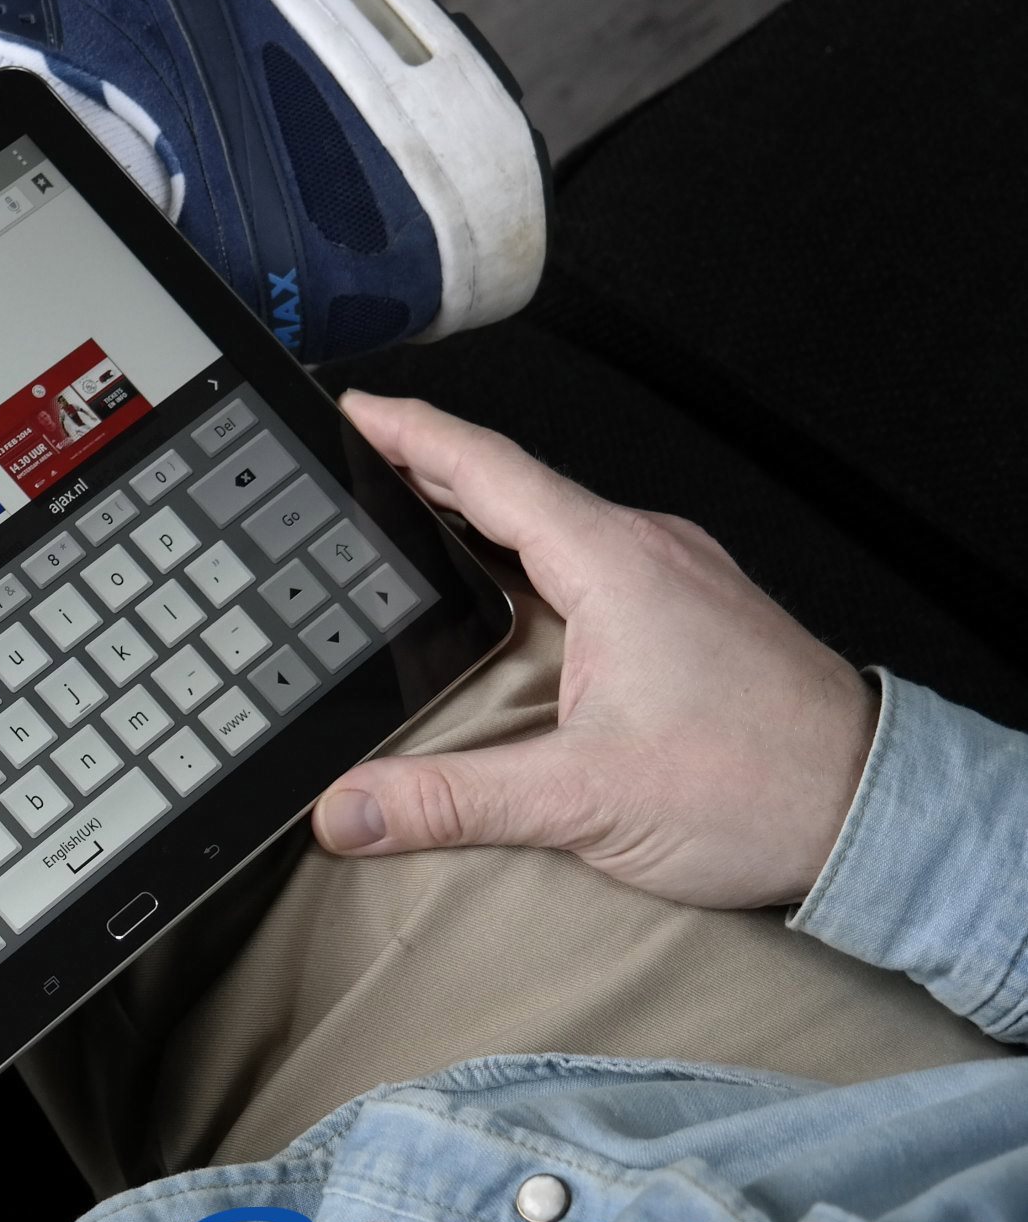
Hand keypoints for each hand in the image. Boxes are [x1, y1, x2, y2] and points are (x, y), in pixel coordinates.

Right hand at [311, 393, 877, 908]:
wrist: (874, 811)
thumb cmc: (761, 787)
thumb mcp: (582, 800)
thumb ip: (452, 801)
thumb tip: (348, 810)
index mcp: (612, 562)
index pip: (486, 470)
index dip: (409, 433)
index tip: (353, 410)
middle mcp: (646, 549)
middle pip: (513, 485)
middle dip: (427, 467)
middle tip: (357, 462)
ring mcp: (675, 574)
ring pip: (554, 520)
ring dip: (480, 512)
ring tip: (414, 516)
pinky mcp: (691, 608)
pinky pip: (591, 553)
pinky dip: (528, 550)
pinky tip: (509, 585)